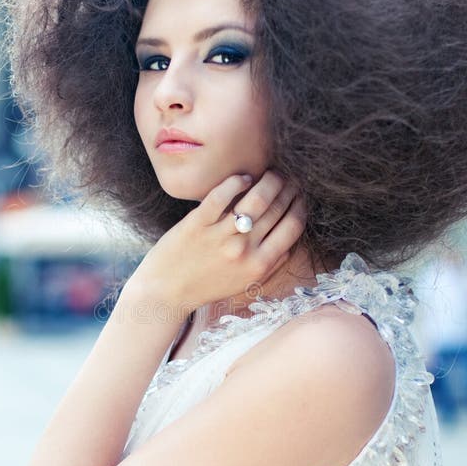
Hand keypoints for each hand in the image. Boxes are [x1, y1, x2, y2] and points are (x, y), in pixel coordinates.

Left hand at [130, 169, 306, 310]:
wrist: (165, 293)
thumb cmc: (206, 287)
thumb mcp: (244, 283)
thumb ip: (270, 265)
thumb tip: (291, 243)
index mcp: (259, 265)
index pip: (293, 226)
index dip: (301, 204)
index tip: (299, 194)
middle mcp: (243, 250)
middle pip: (277, 208)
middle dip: (289, 187)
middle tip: (289, 176)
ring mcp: (219, 236)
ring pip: (256, 198)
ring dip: (269, 180)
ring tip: (269, 173)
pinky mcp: (197, 224)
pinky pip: (221, 195)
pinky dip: (236, 182)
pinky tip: (243, 178)